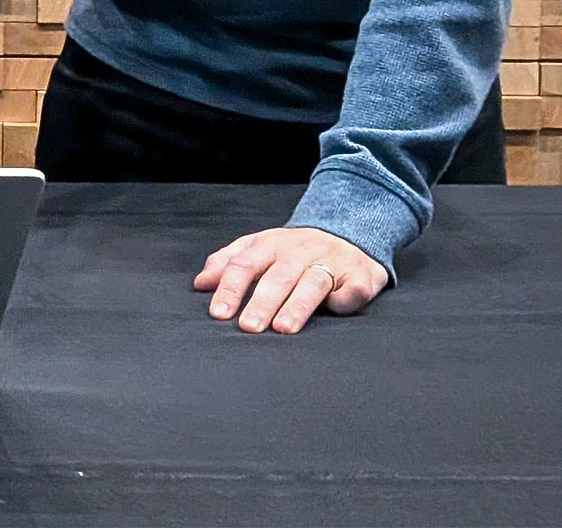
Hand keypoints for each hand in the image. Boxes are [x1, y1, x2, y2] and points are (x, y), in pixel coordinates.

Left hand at [194, 227, 388, 333]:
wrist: (349, 233)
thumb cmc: (295, 250)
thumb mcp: (259, 247)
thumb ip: (228, 263)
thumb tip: (200, 284)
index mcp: (271, 243)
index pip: (245, 264)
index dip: (231, 288)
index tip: (219, 313)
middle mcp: (301, 250)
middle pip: (278, 277)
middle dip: (261, 302)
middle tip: (248, 327)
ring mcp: (333, 261)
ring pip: (313, 282)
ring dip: (298, 305)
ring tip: (283, 328)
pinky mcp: (361, 275)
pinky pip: (353, 288)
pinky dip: (344, 299)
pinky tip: (334, 309)